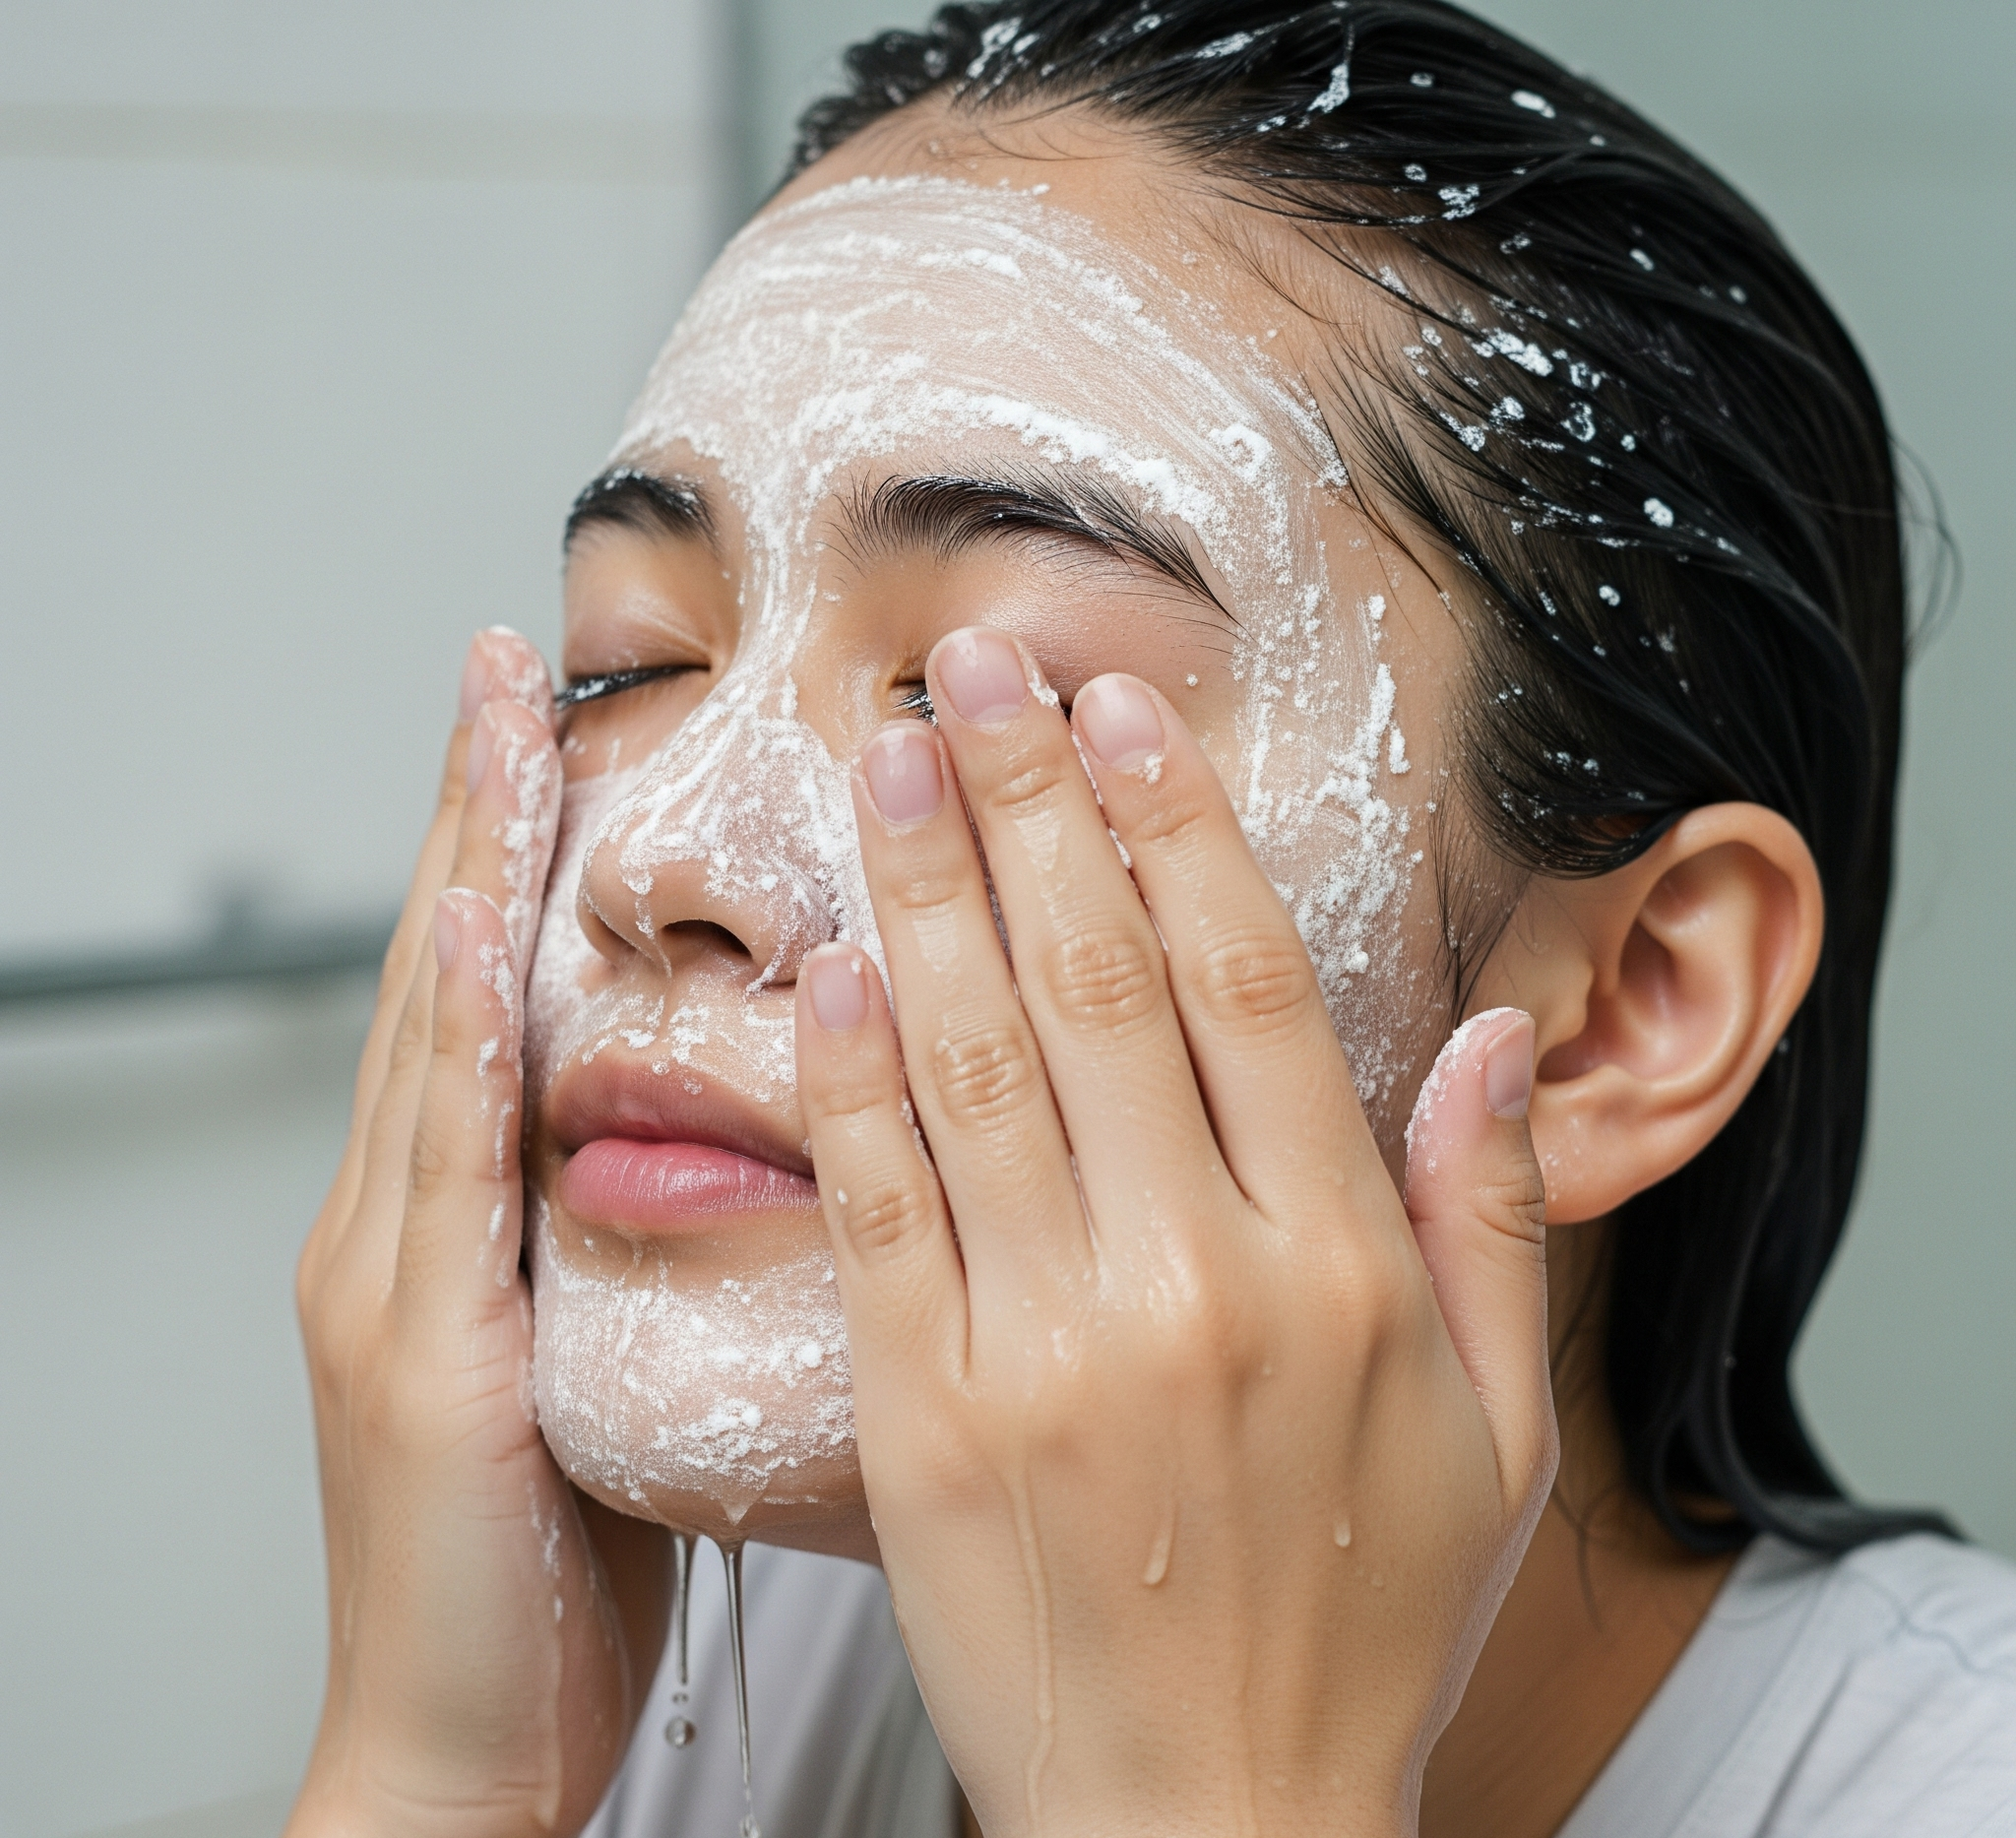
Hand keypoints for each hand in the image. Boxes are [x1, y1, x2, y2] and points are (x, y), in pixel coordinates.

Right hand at [289, 630, 665, 1837]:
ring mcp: (395, 1283)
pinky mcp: (417, 1357)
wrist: (466, 1753)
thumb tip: (780, 1154)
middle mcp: (408, 1226)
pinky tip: (466, 931)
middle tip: (507, 661)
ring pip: (436, 1035)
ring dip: (464, 872)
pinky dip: (451, 1044)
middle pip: (454, 973)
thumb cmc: (562, 1574)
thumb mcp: (615, 1365)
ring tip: (492, 724)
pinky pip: (444, 1175)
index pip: (498, 994)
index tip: (552, 719)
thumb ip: (650, 1249)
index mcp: (466, 1225)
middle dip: (479, 810)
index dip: (515, 850)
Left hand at [795, 628, 1554, 1837]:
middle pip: (1095, 977)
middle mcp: (1196, 1279)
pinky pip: (880, 1210)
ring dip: (925, 889)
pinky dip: (849, 1078)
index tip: (1117, 708)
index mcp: (1339, 1265)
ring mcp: (1050, 1347)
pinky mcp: (928, 1420)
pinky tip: (825, 968)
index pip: (1240, 981)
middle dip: (1025, 797)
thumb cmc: (1359, 1628)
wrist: (1207, 1832)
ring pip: (977, 1060)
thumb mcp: (1500, 1437)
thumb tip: (1493, 1033)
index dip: (1171, 822)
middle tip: (972, 666)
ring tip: (884, 757)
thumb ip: (1495, 1221)